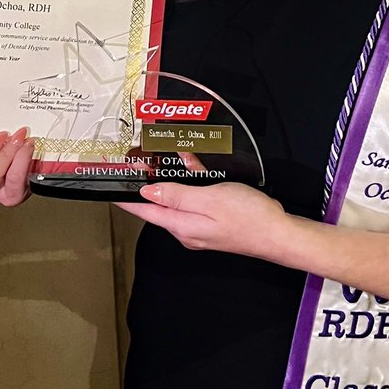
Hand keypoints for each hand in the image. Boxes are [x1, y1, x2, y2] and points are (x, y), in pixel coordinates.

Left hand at [115, 176, 288, 256]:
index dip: (125, 198)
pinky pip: (195, 200)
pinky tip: (198, 167)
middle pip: (159, 203)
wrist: (279, 233)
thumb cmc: (248, 217)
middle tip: (140, 160)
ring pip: (178, 198)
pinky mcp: (214, 222)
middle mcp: (186, 229)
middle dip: (150, 182)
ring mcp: (200, 227)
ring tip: (173, 155)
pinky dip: (194, 182)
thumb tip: (148, 191)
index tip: (109, 188)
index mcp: (181, 225)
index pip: (144, 210)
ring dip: (176, 177)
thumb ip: (177, 194)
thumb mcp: (209, 199)